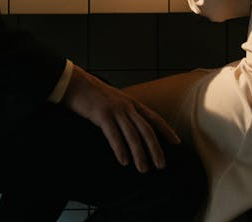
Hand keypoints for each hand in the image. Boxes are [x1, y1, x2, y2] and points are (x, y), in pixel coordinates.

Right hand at [60, 66, 180, 172]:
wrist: (74, 82)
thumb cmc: (91, 93)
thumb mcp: (113, 99)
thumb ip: (123, 110)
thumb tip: (130, 125)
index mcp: (131, 102)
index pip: (154, 118)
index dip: (166, 130)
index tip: (177, 142)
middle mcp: (127, 106)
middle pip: (147, 129)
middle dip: (156, 148)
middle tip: (161, 165)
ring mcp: (115, 109)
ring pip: (133, 135)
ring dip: (140, 154)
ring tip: (143, 169)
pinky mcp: (102, 114)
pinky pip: (114, 134)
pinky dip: (120, 149)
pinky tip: (124, 161)